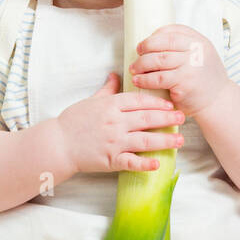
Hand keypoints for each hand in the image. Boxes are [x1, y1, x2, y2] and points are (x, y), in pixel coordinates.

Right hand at [56, 72, 184, 174]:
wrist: (57, 144)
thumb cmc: (72, 121)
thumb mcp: (90, 100)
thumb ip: (107, 89)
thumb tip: (116, 75)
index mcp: (111, 106)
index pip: (140, 101)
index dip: (158, 102)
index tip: (170, 104)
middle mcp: (115, 122)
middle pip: (147, 118)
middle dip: (168, 118)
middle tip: (182, 118)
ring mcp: (114, 141)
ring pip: (145, 139)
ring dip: (165, 140)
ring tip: (180, 140)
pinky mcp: (110, 159)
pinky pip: (131, 161)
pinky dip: (145, 163)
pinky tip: (157, 164)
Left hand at [129, 24, 229, 117]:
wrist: (218, 101)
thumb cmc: (204, 78)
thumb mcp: (200, 55)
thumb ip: (183, 47)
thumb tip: (152, 42)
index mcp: (199, 41)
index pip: (172, 31)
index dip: (154, 36)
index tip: (145, 43)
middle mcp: (197, 51)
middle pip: (163, 43)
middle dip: (145, 47)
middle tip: (137, 54)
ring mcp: (191, 66)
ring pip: (158, 60)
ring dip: (141, 64)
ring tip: (134, 69)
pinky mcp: (184, 82)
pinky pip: (158, 78)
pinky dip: (144, 79)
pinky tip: (138, 80)